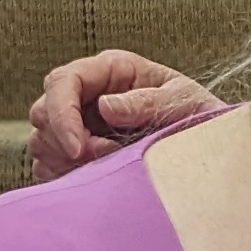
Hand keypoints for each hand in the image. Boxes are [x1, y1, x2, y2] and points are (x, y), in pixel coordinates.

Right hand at [29, 48, 222, 179]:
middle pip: (42, 111)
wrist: (209, 151)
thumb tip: (105, 107)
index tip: (79, 148)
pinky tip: (95, 180)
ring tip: (106, 168)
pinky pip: (48, 167)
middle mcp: (88, 94)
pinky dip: (64, 177)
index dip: (62, 114)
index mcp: (111, 71)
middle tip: (102, 159)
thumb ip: (148, 102)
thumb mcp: (184, 102)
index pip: (62, 81)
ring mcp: (79, 124)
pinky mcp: (76, 154)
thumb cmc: (199, 116)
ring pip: (41, 141)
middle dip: (63, 141)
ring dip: (65, 161)